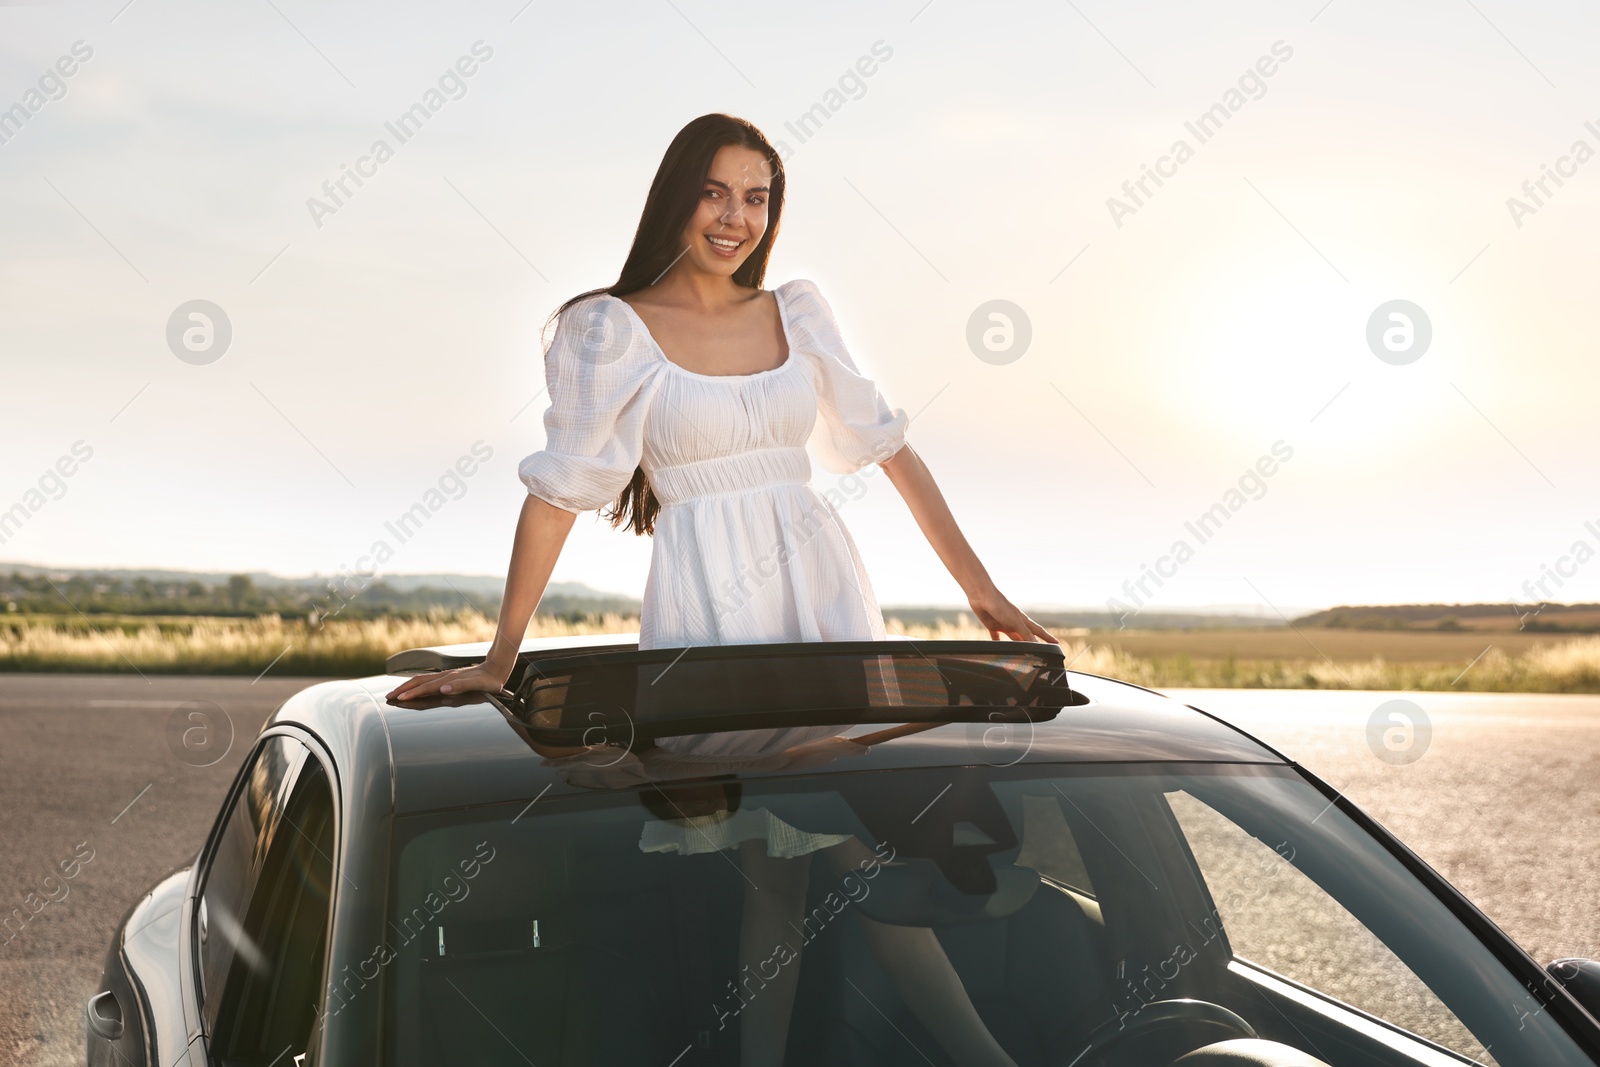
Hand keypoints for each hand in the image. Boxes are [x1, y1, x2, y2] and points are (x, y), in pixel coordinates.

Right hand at [386, 659, 512, 702]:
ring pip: (422, 680)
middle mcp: (445, 677)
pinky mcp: (449, 677)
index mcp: (449, 680)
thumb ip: (460, 686)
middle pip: (419, 682)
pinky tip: (415, 688)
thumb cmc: (489, 680)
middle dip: (403, 690)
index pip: (426, 688)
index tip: (399, 699)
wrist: (497, 668)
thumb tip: (442, 688)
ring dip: (407, 687)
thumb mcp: (478, 685)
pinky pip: (428, 681)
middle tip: (389, 697)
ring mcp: (446, 676)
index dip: (412, 694)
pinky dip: (417, 685)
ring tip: (396, 693)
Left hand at [968, 587, 1058, 643]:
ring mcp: (1004, 624)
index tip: (1056, 644)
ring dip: (1017, 645)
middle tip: (1041, 652)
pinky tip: (998, 650)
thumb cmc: (1001, 606)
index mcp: (1023, 621)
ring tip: (1022, 654)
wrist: (982, 596)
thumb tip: (1036, 645)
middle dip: (1034, 644)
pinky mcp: (993, 625)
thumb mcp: (1015, 622)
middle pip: (1027, 636)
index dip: (1048, 638)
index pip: (1039, 632)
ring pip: (1013, 638)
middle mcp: (1015, 623)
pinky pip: (996, 638)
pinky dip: (998, 644)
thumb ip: (1025, 634)